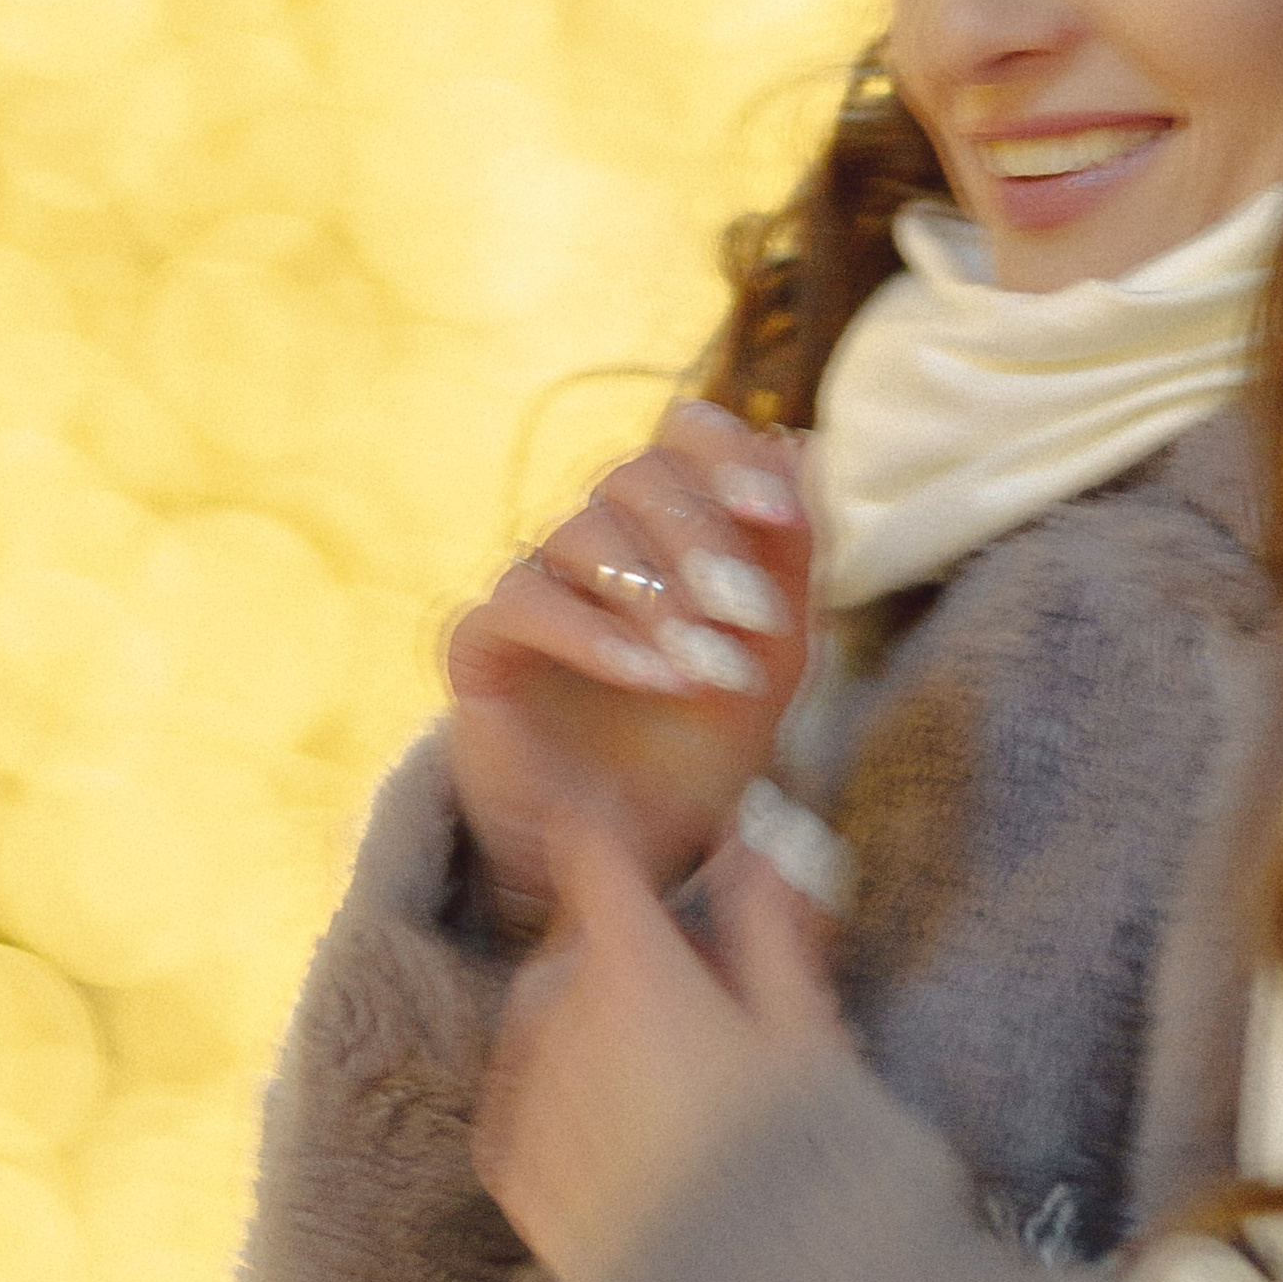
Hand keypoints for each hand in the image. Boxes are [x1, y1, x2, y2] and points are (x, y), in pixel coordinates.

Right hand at [445, 404, 814, 921]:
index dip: (724, 453)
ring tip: (707, 669)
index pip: (682, 432)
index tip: (775, 512)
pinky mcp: (481, 643)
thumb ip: (792, 556)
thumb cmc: (705, 741)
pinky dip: (596, 636)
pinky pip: (524, 603)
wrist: (629, 849)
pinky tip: (653, 676)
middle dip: (704, 542)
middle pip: (634, 477)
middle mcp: (595, 538)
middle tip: (751, 618)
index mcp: (668, 522)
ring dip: (658, 599)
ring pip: (580, 533)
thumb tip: (801, 444)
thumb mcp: (773, 656)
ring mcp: (534, 583)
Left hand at [473, 809, 846, 1281]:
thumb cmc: (804, 1172)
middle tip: (703, 986)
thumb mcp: (811, 1040)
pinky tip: (627, 1129)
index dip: (607, 828)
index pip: (592, 855)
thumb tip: (760, 847)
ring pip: (544, 1023)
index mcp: (637, 974)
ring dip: (592, 1019)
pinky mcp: (517, 1183)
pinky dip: (562, 1091)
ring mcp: (528, 1106)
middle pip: (576, 947)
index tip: (627, 823)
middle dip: (626, 948)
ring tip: (674, 1072)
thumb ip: (773, 932)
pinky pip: (525, 1103)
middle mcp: (561, 1026)